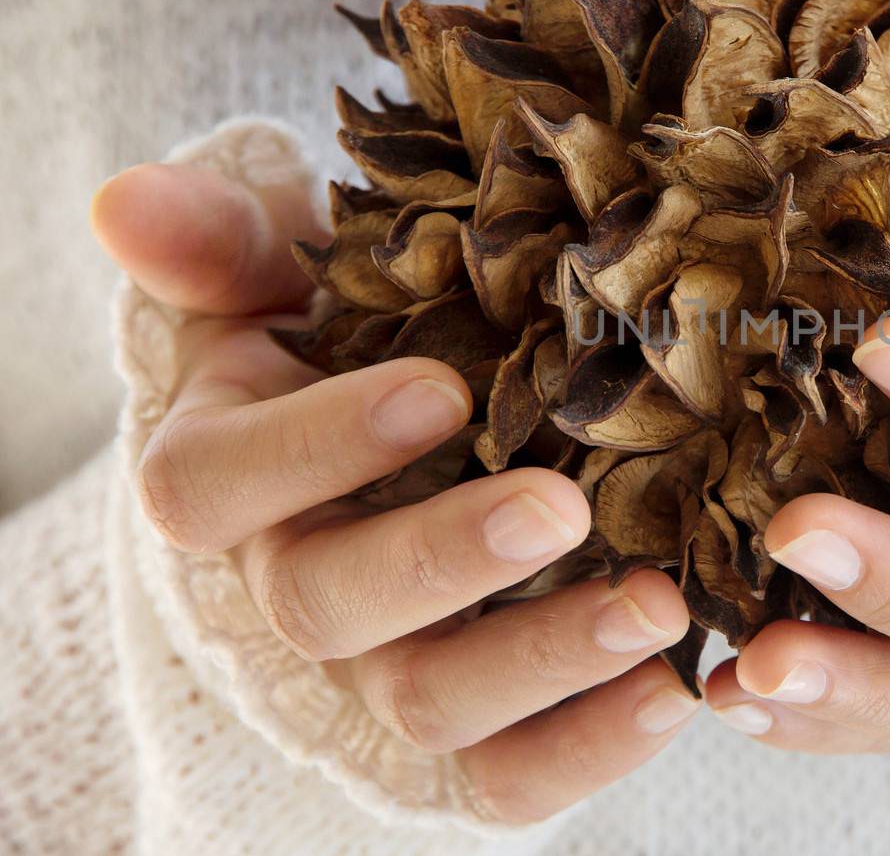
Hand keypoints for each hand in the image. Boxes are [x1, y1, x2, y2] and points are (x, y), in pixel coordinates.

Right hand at [92, 162, 697, 822]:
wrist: (408, 443)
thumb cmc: (343, 341)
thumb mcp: (279, 279)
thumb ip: (222, 245)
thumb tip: (126, 201)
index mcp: (226, 477)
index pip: (218, 484)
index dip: (316, 446)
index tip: (436, 391)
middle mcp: (295, 584)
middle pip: (330, 604)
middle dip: (445, 558)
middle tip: (561, 506)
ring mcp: (382, 669)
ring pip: (429, 700)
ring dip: (542, 660)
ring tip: (653, 605)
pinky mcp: (472, 730)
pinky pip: (512, 774)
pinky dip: (589, 746)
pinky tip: (675, 688)